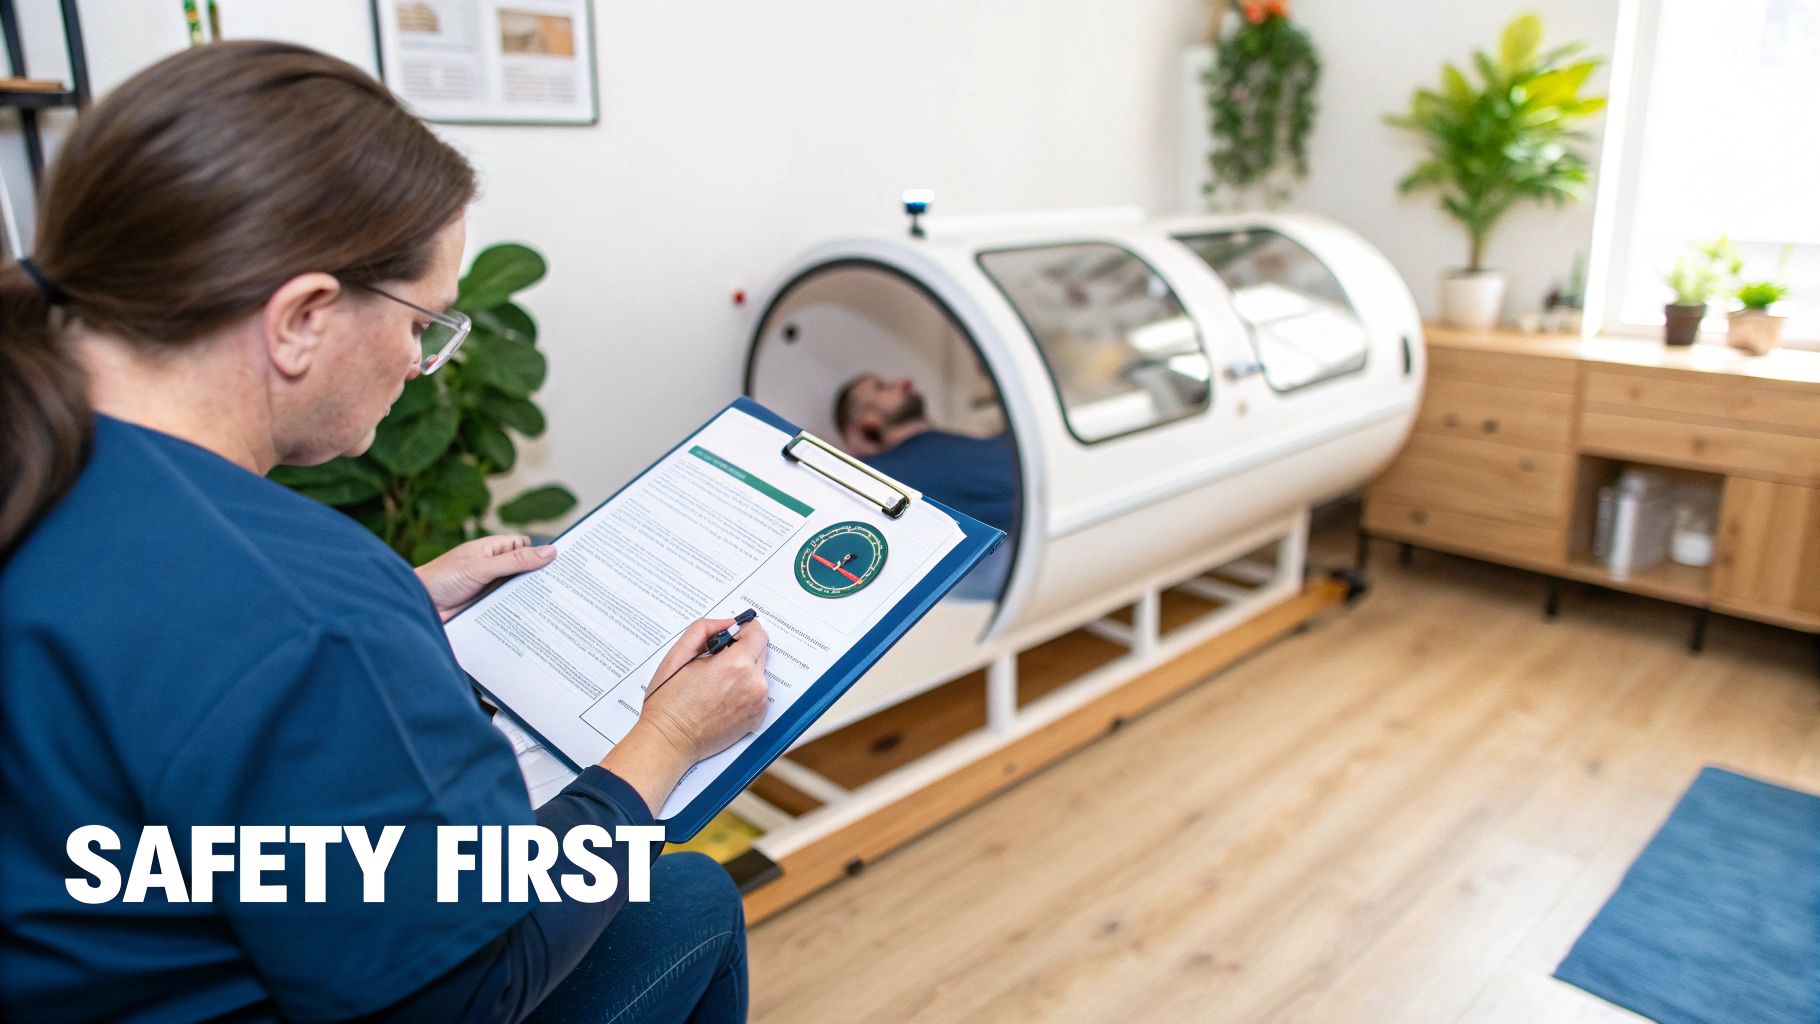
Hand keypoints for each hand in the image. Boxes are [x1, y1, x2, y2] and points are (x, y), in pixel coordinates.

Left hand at [414, 535, 556, 620]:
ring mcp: (492, 591)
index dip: (545, 554)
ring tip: (559, 611)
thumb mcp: (481, 567)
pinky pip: (510, 612)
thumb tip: (550, 551)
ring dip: (533, 601)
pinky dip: (521, 616)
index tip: (568, 564)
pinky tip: (536, 624)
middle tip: (570, 591)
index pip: (528, 548)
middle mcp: (496, 569)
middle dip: (543, 581)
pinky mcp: (489, 610)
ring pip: (521, 594)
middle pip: (528, 573)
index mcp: (494, 550)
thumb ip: (515, 560)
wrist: (417, 608)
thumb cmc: (441, 578)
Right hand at [600, 617, 770, 810]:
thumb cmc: (668, 701)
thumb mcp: (678, 655)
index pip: (758, 633)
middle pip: (760, 652)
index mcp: (736, 664)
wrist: (668, 740)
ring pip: (758, 673)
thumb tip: (728, 623)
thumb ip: (704, 629)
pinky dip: (744, 692)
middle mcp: (753, 684)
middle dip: (741, 651)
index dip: (741, 632)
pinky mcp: (757, 718)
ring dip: (743, 672)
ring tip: (715, 685)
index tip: (729, 638)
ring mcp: (758, 703)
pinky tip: (721, 700)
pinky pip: (757, 693)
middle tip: (715, 664)